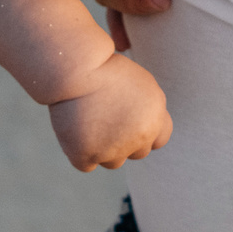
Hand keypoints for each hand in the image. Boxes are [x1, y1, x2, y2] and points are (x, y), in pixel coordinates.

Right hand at [50, 57, 171, 169]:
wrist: (73, 68)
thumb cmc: (103, 67)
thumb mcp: (140, 82)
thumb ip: (149, 111)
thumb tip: (149, 134)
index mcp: (155, 117)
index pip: (159, 139)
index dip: (144, 130)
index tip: (129, 118)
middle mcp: (139, 137)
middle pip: (138, 153)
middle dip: (126, 140)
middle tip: (106, 115)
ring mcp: (113, 150)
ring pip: (113, 162)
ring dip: (103, 149)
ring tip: (90, 120)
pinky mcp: (86, 156)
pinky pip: (87, 164)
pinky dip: (80, 152)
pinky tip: (76, 130)